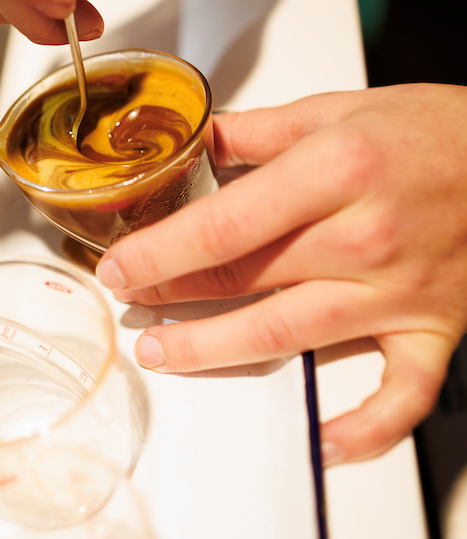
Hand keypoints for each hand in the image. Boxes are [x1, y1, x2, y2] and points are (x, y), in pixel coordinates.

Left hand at [95, 83, 466, 464]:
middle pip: (244, 280)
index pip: (224, 225)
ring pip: (291, 336)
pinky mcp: (433, 327)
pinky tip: (323, 443)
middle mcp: (365, 237)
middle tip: (129, 302)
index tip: (120, 265)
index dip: (160, 252)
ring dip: (217, 351)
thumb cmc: (432, 130)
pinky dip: (363, 427)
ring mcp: (399, 291)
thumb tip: (195, 143)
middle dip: (171, 295)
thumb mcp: (336, 108)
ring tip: (165, 353)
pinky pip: (401, 394)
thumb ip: (257, 130)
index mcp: (336, 172)